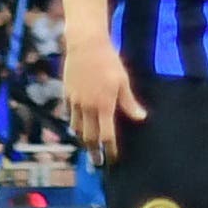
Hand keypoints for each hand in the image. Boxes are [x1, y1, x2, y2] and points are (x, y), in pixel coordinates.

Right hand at [62, 24, 142, 150]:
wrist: (85, 45)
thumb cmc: (109, 61)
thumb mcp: (123, 81)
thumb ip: (130, 102)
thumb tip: (141, 118)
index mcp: (104, 105)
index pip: (107, 136)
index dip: (110, 150)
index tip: (113, 159)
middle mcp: (88, 107)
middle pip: (89, 137)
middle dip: (94, 152)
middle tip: (98, 162)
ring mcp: (75, 102)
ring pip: (76, 128)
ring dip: (82, 139)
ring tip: (88, 145)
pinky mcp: (66, 95)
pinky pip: (69, 115)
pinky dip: (74, 123)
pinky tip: (77, 126)